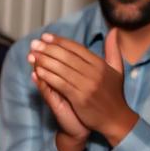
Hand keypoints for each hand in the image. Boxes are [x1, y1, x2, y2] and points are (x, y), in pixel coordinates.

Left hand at [29, 29, 135, 145]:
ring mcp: (87, 85)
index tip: (45, 36)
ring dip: (44, 61)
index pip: (76, 48)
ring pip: (61, 69)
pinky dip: (48, 76)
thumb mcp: (117, 69)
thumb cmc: (113, 94)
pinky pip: (61, 84)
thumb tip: (114, 30)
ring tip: (32, 55)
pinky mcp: (80, 98)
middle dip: (48, 48)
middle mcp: (94, 73)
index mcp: (101, 64)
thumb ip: (113, 50)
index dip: (59, 41)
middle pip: (67, 56)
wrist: (115, 120)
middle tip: (34, 43)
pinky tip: (38, 71)